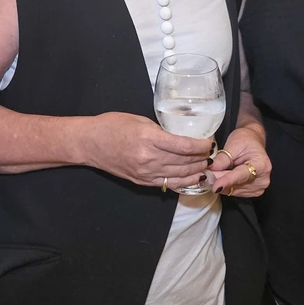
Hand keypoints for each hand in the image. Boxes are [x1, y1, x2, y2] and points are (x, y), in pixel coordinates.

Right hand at [83, 111, 212, 189]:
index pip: (183, 146)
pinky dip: (184, 182)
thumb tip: (180, 137)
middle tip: (213, 153)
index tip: (210, 142)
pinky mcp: (142, 181)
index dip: (201, 146)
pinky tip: (194, 178)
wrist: (90, 143)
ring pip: (179, 175)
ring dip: (196, 171)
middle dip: (202, 158)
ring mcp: (145, 172)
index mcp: (149, 138)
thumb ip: (160, 130)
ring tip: (208, 165)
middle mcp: (149, 158)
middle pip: (184, 162)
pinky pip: (168, 184)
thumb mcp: (139, 120)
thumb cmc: (112, 125)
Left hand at [209, 125, 270, 196]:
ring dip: (222, 182)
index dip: (227, 181)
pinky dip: (226, 185)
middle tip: (205, 173)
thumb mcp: (233, 145)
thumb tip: (210, 171)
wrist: (253, 142)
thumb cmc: (245, 141)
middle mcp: (263, 179)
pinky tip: (224, 176)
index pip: (241, 175)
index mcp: (261, 164)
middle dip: (219, 179)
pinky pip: (234, 192)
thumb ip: (222, 160)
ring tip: (217, 171)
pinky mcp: (253, 192)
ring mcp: (259, 187)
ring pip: (233, 190)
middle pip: (236, 184)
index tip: (215, 187)